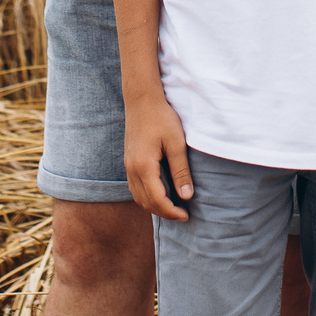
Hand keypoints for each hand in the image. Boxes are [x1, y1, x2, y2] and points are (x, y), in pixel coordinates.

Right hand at [124, 95, 194, 220]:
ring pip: (138, 197)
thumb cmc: (162, 118)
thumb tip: (187, 196)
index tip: (187, 215)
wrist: (142, 100)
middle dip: (164, 212)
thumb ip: (181, 171)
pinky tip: (161, 193)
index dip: (172, 212)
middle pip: (146, 202)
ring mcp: (128, 166)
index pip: (157, 200)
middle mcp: (132, 169)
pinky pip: (136, 188)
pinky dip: (148, 196)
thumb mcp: (176, 143)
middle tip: (183, 214)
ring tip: (173, 207)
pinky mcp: (129, 162)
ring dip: (155, 206)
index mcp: (144, 166)